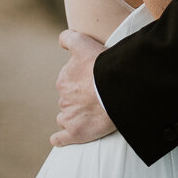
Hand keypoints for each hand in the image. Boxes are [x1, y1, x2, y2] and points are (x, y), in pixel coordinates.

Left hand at [50, 30, 114, 146]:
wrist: (117, 87)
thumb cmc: (103, 65)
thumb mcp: (83, 43)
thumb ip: (68, 38)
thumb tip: (61, 41)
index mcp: (64, 80)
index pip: (68, 83)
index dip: (80, 83)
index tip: (92, 83)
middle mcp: (63, 98)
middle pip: (68, 100)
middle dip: (78, 100)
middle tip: (96, 99)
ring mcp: (69, 117)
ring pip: (66, 117)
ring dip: (75, 116)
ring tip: (91, 115)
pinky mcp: (76, 133)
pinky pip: (61, 138)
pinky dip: (61, 138)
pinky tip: (63, 137)